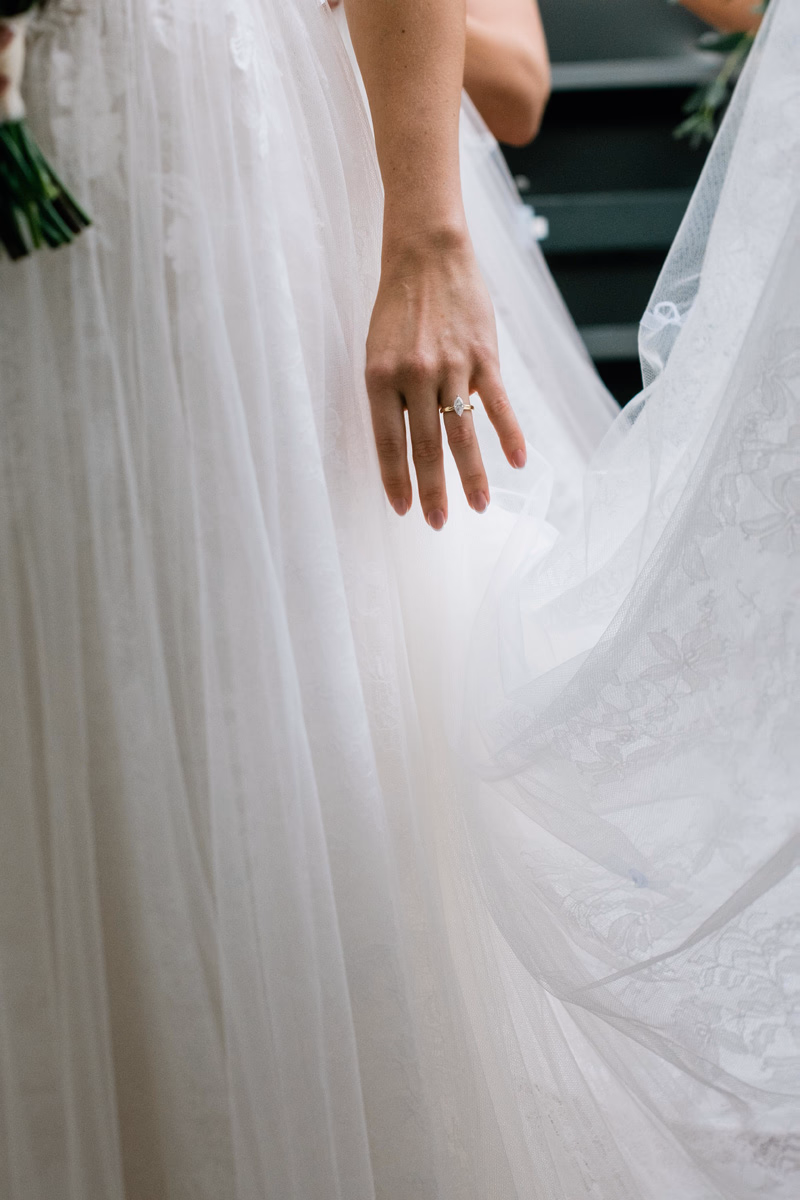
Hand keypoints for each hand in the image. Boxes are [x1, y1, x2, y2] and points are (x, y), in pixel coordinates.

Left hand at [366, 228, 525, 528]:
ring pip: (462, 433)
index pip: (388, 442)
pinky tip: (518, 462)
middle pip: (426, 446)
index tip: (404, 510)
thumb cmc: (398, 308)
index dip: (396, 480)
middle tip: (438, 524)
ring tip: (479, 507)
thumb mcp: (378, 351)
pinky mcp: (484, 356)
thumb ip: (391, 396)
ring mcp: (452, 366)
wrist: (427, 253)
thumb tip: (409, 445)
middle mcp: (414, 376)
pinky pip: (499, 403)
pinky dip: (510, 434)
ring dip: (472, 476)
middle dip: (433, 491)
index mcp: (380, 378)